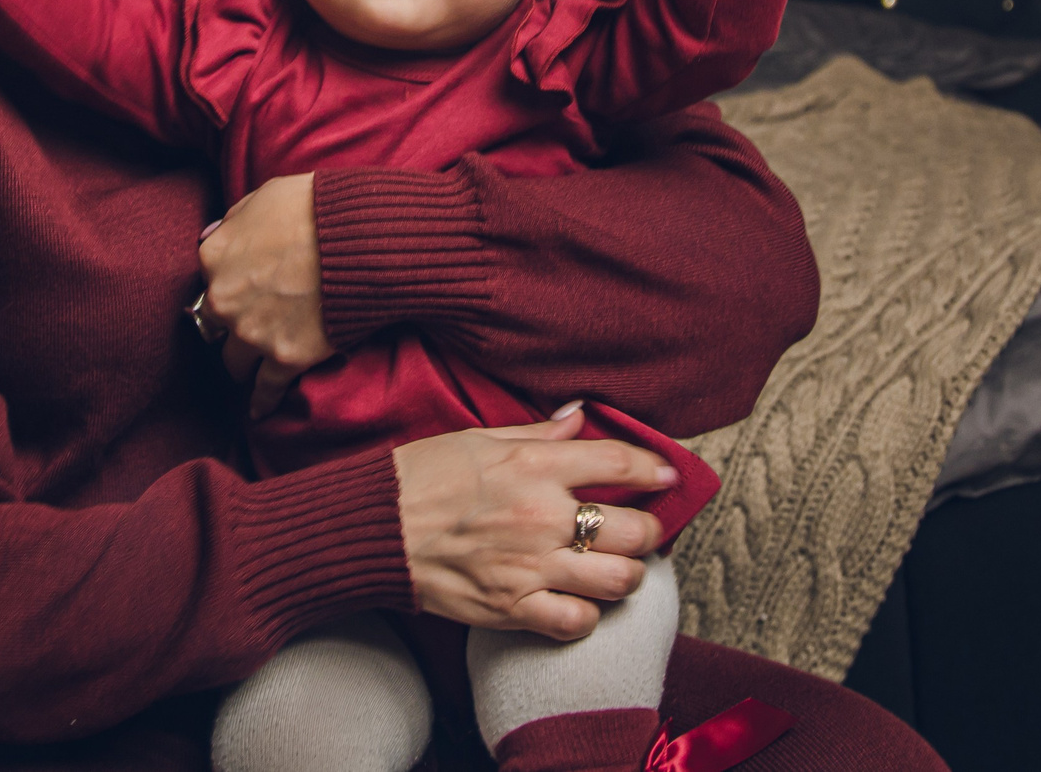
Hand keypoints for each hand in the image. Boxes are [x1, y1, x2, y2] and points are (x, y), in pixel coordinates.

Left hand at [195, 173, 334, 417]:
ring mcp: (253, 332)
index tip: (240, 292)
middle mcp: (224, 299)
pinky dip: (262, 401)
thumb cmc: (317, 207)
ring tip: (253, 367)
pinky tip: (259, 410)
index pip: (207, 281)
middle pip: (215, 326)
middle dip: (230, 326)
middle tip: (250, 325)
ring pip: (234, 362)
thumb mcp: (264, 196)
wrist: (362, 239)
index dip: (227, 286)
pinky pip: (265, 389)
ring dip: (244, 362)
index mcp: (214, 258)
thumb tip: (217, 237)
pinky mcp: (285, 358)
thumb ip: (235, 222)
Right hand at [393, 404, 671, 639]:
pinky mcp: (512, 608)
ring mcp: (531, 566)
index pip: (620, 464)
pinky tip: (578, 601)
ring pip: (619, 580)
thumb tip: (581, 418)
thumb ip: (540, 434)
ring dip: (627, 575)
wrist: (372, 527)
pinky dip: (586, 615)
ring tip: (616, 568)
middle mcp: (542, 516)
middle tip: (641, 529)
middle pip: (635, 530)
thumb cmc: (421, 476)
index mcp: (536, 466)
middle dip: (649, 531)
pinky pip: (577, 622)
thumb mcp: (481, 439)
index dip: (655, 470)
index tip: (667, 475)